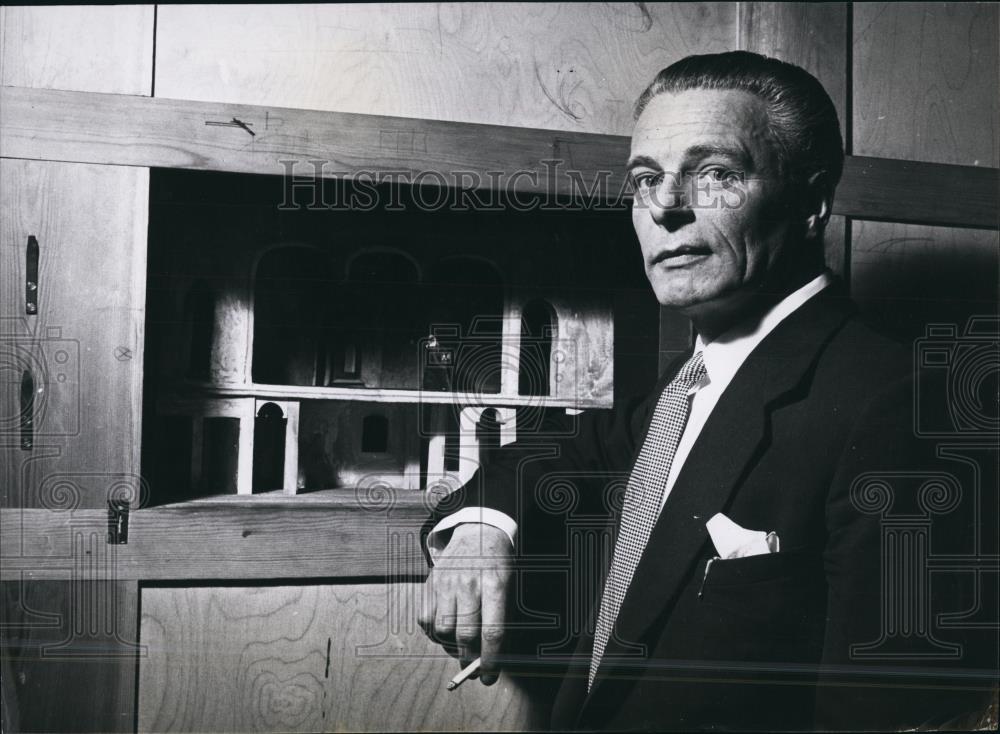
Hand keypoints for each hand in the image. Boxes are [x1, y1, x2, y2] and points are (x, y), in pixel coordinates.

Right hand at [418, 523, 512, 685]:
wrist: (478, 531)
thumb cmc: (498, 566)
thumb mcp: (510, 587)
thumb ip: (502, 620)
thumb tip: (493, 658)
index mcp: (495, 585)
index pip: (492, 632)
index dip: (490, 660)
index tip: (488, 676)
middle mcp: (469, 583)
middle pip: (465, 634)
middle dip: (469, 659)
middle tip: (472, 669)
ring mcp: (446, 582)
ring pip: (443, 630)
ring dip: (450, 647)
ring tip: (459, 648)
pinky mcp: (431, 583)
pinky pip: (426, 620)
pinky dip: (434, 633)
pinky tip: (445, 631)